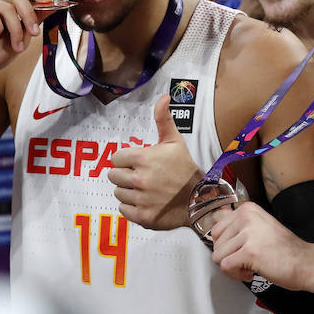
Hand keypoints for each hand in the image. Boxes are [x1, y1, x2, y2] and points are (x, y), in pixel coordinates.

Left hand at [109, 94, 202, 229]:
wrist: (199, 199)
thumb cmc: (185, 168)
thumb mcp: (175, 141)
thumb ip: (164, 119)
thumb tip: (164, 97)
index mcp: (144, 159)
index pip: (115, 158)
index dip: (125, 159)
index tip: (137, 162)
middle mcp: (140, 179)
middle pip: (113, 176)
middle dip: (124, 175)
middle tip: (141, 176)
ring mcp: (141, 199)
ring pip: (118, 192)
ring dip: (128, 191)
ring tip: (145, 189)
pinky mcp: (142, 216)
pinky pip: (123, 209)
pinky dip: (131, 207)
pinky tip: (145, 201)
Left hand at [211, 201, 306, 288]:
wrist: (306, 263)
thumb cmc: (286, 250)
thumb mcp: (260, 226)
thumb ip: (239, 225)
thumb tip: (217, 222)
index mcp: (248, 209)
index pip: (216, 229)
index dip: (227, 245)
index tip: (241, 249)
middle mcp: (247, 217)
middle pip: (216, 244)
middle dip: (229, 257)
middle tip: (248, 259)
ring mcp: (248, 233)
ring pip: (219, 256)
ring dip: (234, 267)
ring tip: (251, 265)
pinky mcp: (249, 252)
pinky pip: (226, 267)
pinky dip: (237, 275)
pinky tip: (252, 272)